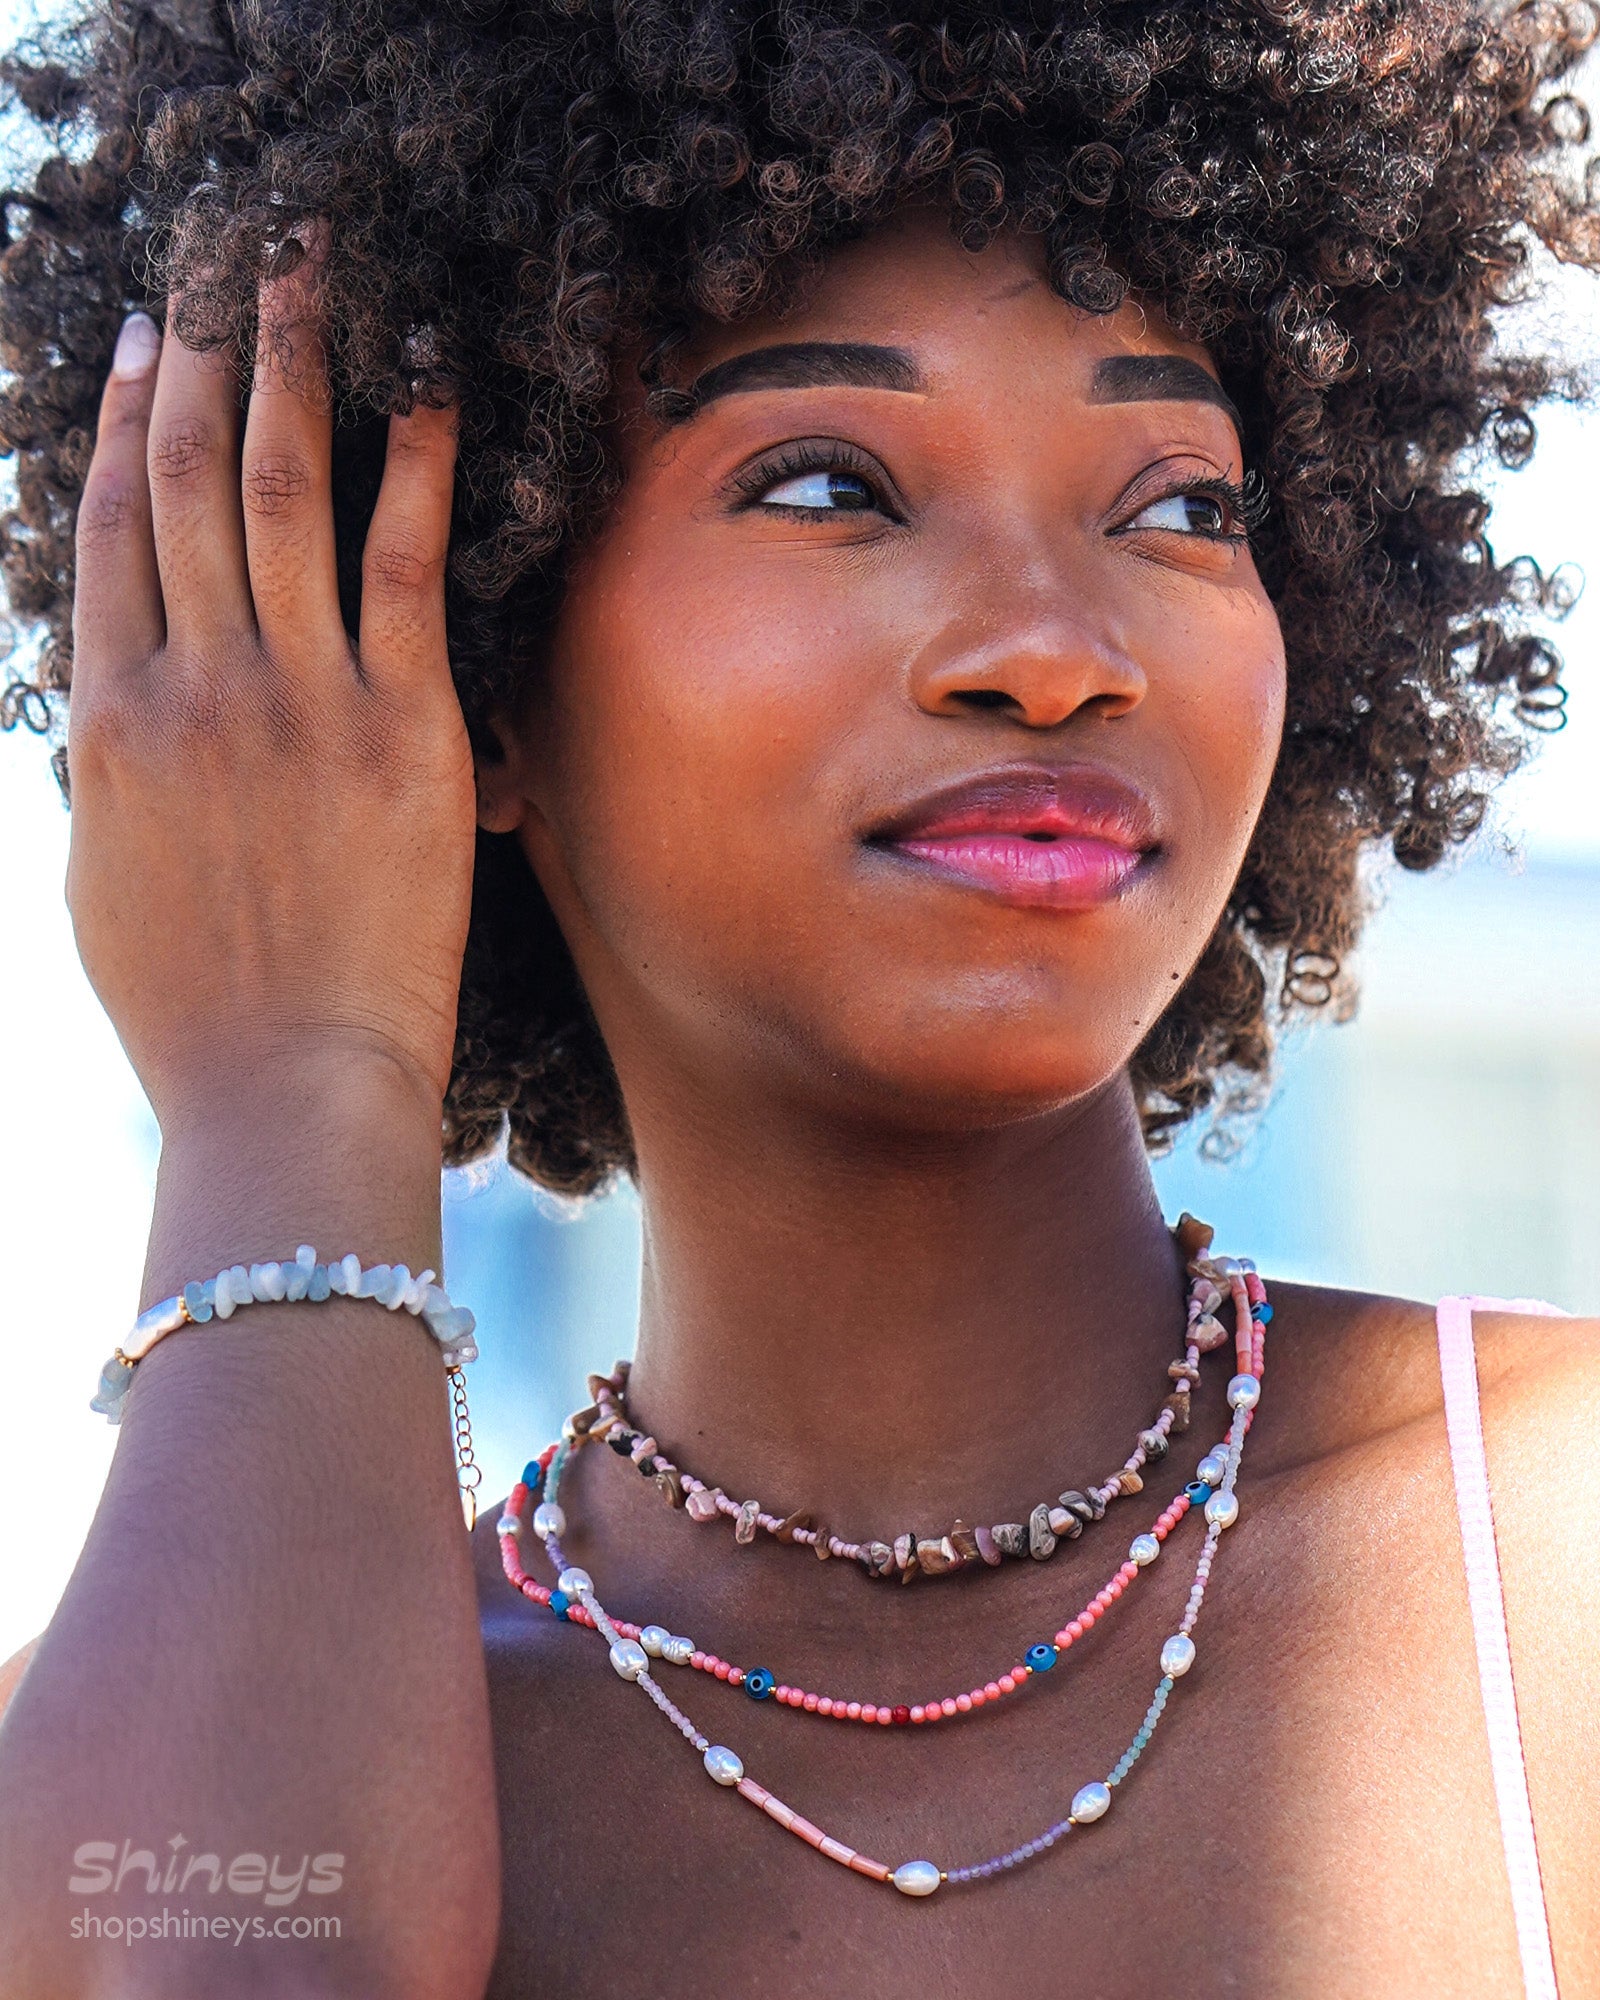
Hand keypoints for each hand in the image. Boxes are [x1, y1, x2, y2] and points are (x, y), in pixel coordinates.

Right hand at [65, 241, 473, 1133]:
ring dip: (295, 369)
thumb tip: (122, 702)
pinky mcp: (400, 731)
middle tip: (226, 254)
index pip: (113, 529)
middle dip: (208, 355)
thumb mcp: (106, 873)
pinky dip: (416, 472)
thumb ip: (113, 767)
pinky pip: (404, 570)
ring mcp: (297, 698)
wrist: (284, 1084)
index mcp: (114, 714)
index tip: (151, 344)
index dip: (131, 423)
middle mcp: (194, 682)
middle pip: (191, 482)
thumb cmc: (194, 1008)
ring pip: (285, 494)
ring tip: (307, 275)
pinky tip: (429, 395)